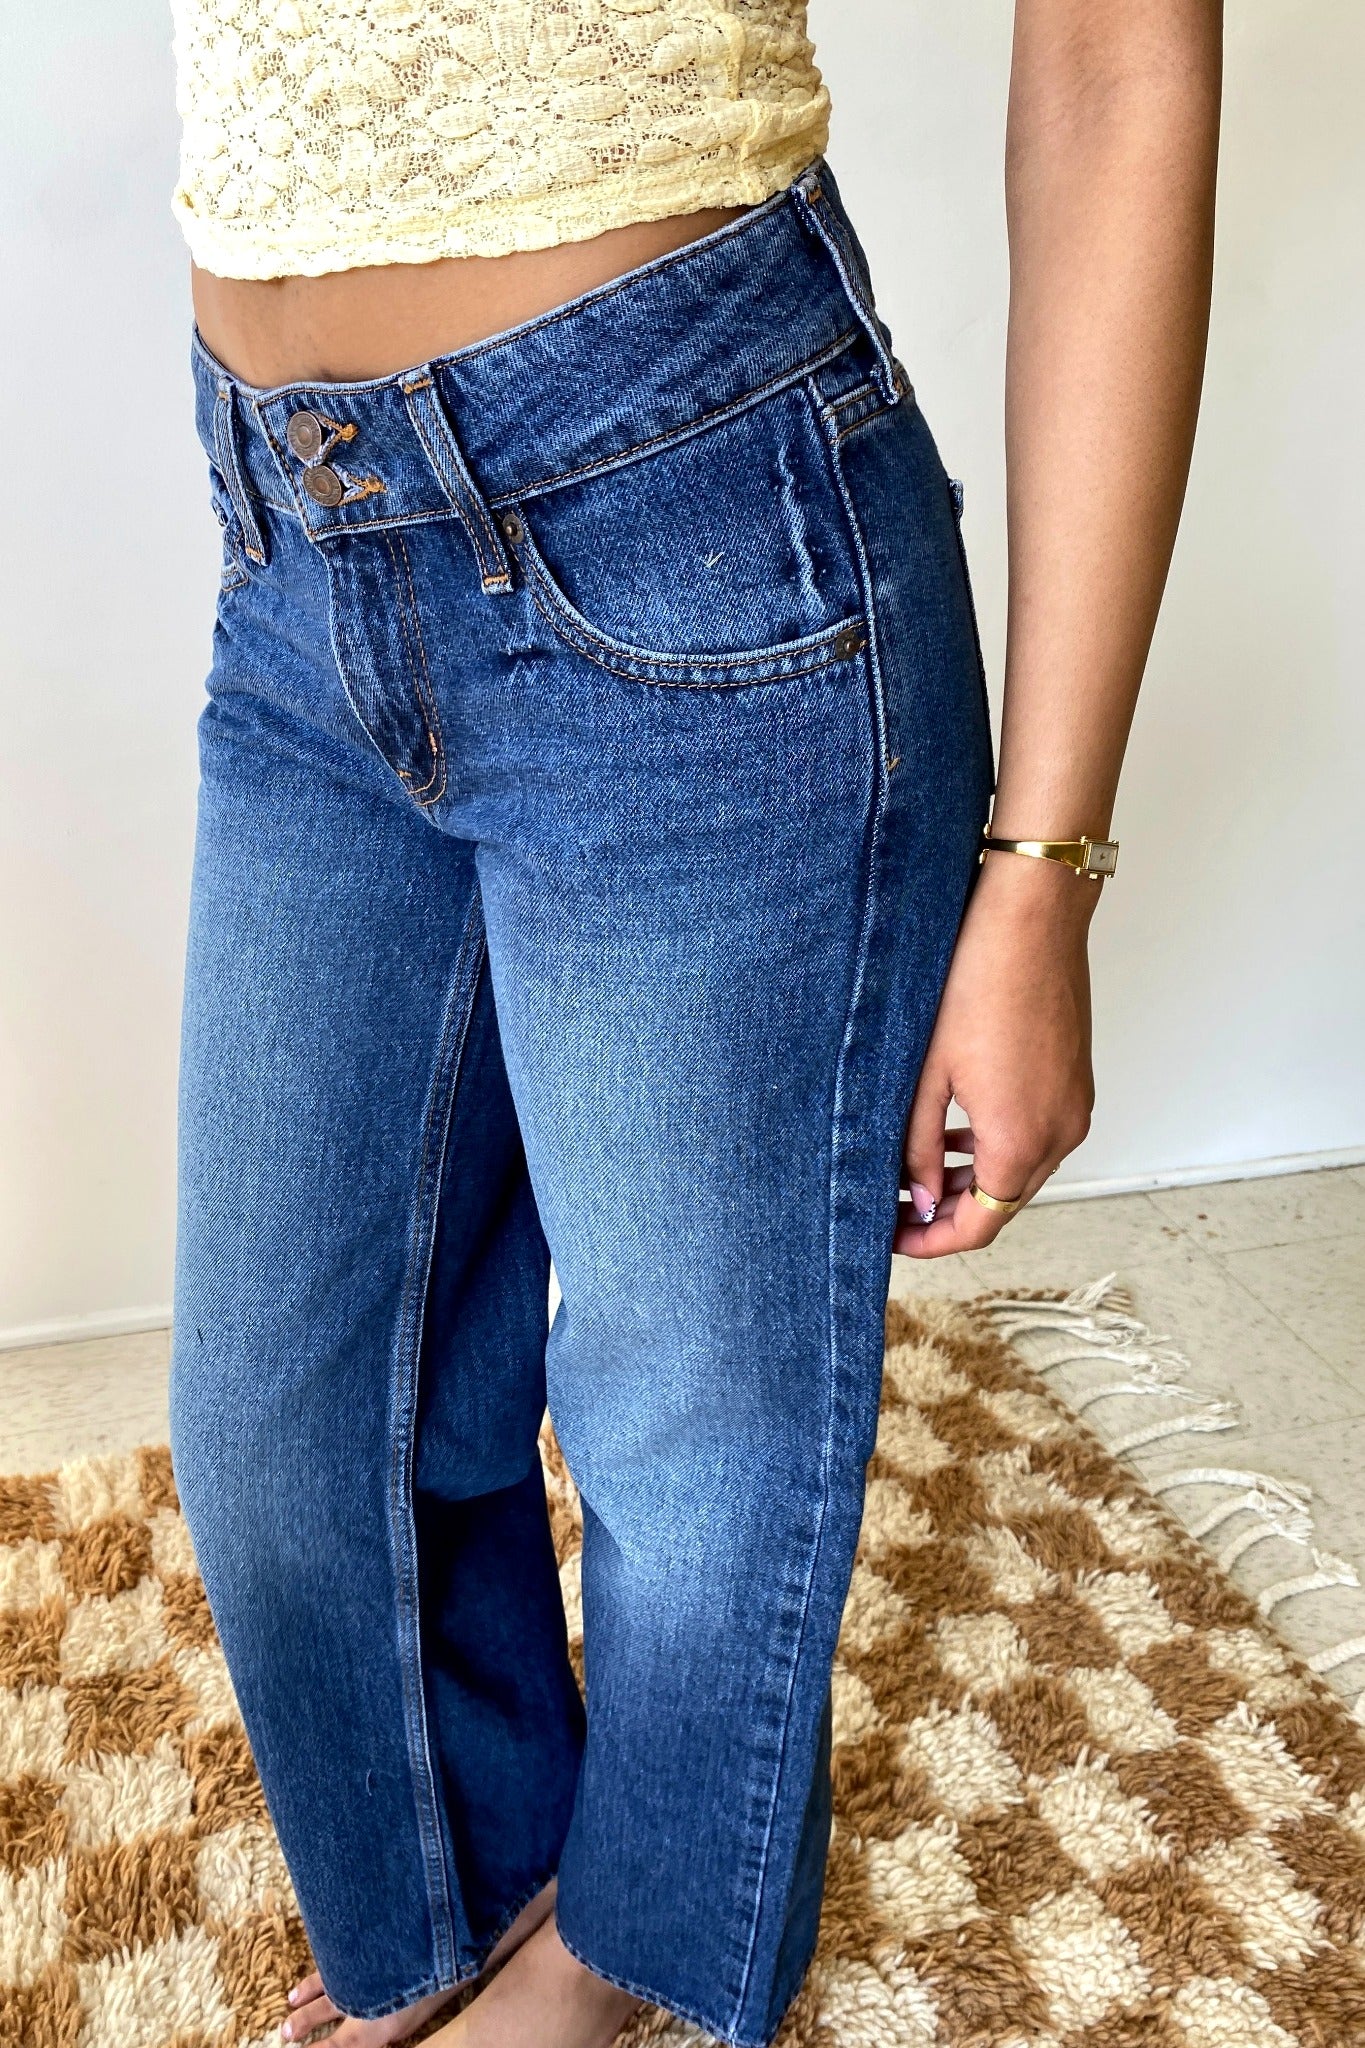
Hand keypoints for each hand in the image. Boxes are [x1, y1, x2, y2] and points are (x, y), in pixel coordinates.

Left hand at [895, 852, 1096, 1255]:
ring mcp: (1075, 1106)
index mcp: (1022, 1139)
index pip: (979, 1225)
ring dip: (975, 1181)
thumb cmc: (976, 982)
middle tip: (897, 1206)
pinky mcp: (1076, 1081)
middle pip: (1004, 1204)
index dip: (932, 1241)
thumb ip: (919, 1147)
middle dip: (950, 1214)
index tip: (893, 1237)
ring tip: (919, 1170)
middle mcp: (1061, 1132)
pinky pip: (1038, 1136)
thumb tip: (920, 1200)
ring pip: (1022, 1171)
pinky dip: (1000, 1148)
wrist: (1032, 918)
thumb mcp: (927, 1074)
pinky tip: (959, 1131)